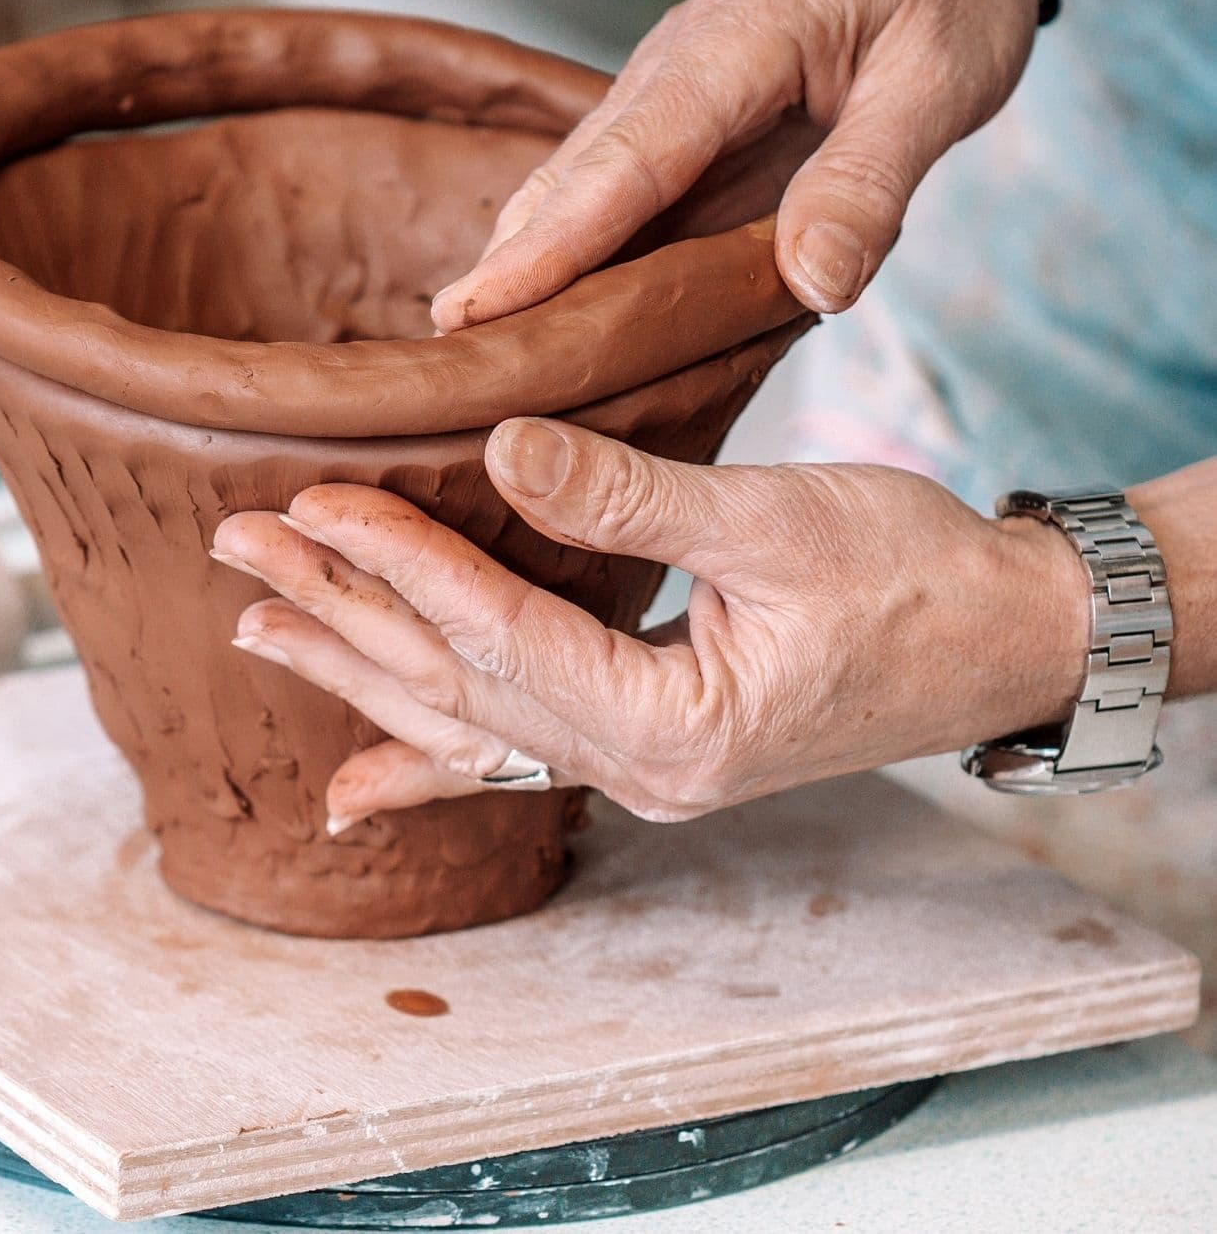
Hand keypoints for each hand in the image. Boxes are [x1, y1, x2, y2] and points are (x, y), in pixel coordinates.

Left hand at [210, 420, 1086, 831]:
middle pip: (454, 686)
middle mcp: (639, 771)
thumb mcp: (779, 519)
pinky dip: (426, 769)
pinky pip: (512, 761)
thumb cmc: (915, 575)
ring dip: (357, 674)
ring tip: (258, 633)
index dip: (398, 562)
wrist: (1000, 637)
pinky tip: (354, 787)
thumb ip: (630, 496)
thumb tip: (500, 450)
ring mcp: (636, 771)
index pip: (496, 634)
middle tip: (237, 551)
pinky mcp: (643, 746)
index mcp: (673, 724)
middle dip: (339, 612)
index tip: (312, 500)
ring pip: (464, 722)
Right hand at [431, 0, 1037, 327]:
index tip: (481, 308)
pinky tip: (559, 299)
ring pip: (581, 182)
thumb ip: (872, 180)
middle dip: (510, 260)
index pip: (626, 162)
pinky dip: (580, 242)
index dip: (551, 244)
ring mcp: (672, 90)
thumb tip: (816, 285)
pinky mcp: (687, 118)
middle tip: (449, 346)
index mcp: (732, 46)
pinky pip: (620, 187)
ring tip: (476, 338)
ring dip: (530, 256)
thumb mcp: (940, 76)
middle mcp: (676, 66)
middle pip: (574, 176)